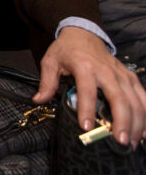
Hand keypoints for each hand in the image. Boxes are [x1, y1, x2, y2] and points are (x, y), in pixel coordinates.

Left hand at [35, 27, 145, 144]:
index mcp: (85, 67)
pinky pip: (143, 97)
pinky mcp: (131, 77)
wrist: (83, 33)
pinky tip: (144, 132)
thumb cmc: (66, 49)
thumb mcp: (50, 62)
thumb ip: (46, 82)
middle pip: (119, 98)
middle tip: (119, 141)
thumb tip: (39, 100)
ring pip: (135, 100)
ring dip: (136, 122)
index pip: (87, 91)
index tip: (86, 127)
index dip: (87, 109)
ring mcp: (122, 74)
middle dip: (121, 121)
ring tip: (132, 142)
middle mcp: (107, 71)